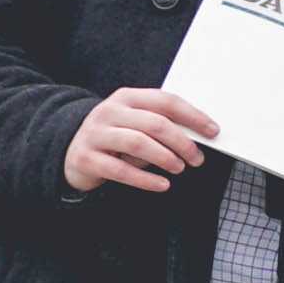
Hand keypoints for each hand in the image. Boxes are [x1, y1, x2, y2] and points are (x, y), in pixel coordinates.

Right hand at [64, 85, 219, 194]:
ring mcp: (95, 134)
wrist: (70, 151)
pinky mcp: (86, 158)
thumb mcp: (135, 125)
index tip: (213, 131)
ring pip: (138, 142)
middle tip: (197, 158)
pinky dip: (145, 179)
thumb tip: (197, 137)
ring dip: (165, 157)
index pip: (165, 101)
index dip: (193, 116)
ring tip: (180, 168)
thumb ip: (160, 126)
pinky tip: (162, 185)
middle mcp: (109, 112)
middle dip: (182, 142)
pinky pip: (120, 170)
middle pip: (155, 123)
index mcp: (127, 97)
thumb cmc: (114, 138)